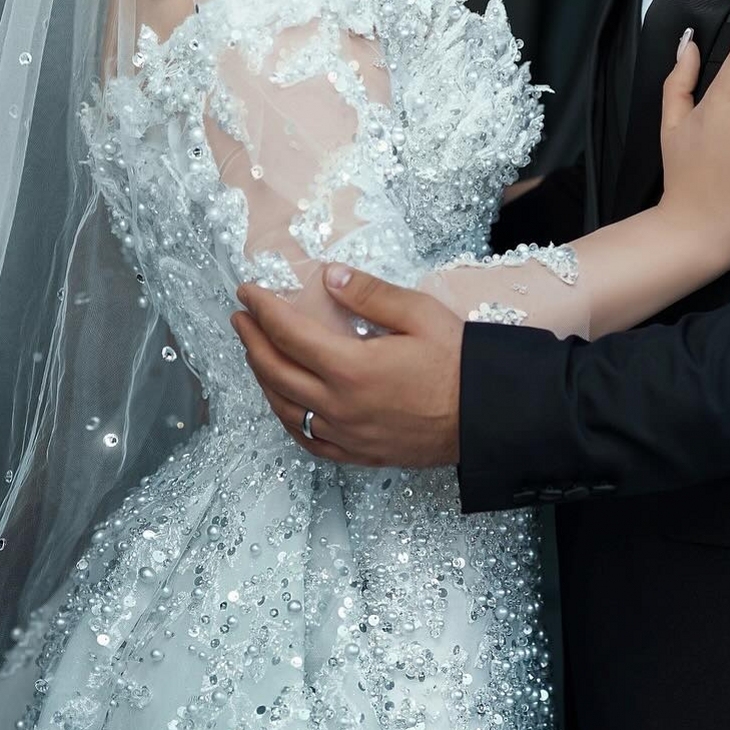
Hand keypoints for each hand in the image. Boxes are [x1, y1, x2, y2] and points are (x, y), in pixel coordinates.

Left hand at [231, 266, 463, 467]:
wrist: (489, 417)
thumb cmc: (459, 363)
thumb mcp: (419, 315)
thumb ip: (370, 295)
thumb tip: (329, 276)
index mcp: (352, 368)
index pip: (289, 334)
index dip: (262, 310)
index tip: (247, 292)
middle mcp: (340, 406)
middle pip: (275, 372)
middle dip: (251, 342)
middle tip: (240, 319)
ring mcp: (346, 435)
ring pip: (285, 409)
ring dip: (262, 379)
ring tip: (256, 355)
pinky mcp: (358, 454)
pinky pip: (308, 440)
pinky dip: (287, 419)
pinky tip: (284, 405)